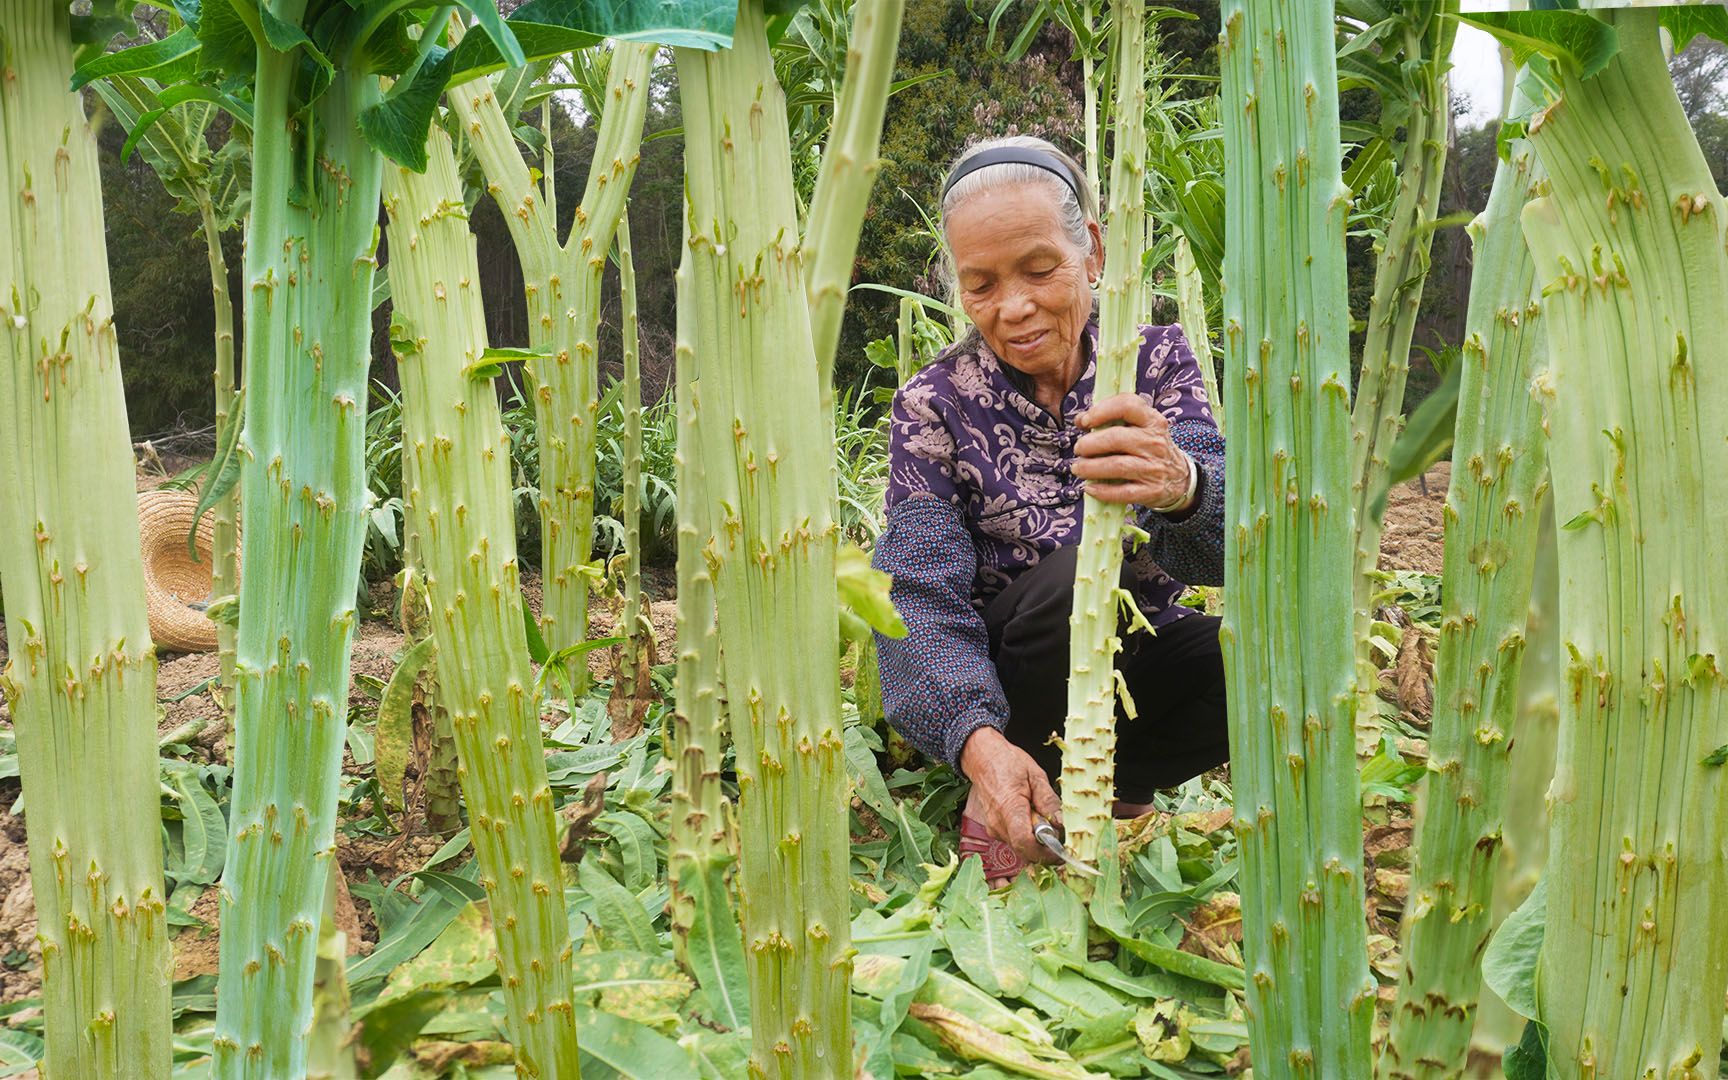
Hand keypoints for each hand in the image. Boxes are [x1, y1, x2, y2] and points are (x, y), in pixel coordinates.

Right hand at [959, 727, 1061, 864]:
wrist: (982, 758)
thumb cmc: (1008, 763)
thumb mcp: (1036, 775)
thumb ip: (1048, 801)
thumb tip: (1061, 823)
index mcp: (1009, 808)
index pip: (1025, 843)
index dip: (1045, 852)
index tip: (1061, 850)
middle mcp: (997, 824)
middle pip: (1025, 850)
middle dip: (1044, 848)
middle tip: (1058, 833)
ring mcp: (993, 828)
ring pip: (1020, 848)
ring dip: (1036, 841)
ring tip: (1042, 818)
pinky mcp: (993, 830)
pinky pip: (1014, 840)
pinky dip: (1027, 836)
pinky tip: (1031, 818)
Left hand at [1073, 393, 1192, 511]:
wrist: (1179, 478)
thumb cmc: (1149, 449)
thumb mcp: (1140, 429)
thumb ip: (1112, 421)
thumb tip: (1080, 420)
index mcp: (1152, 421)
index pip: (1127, 405)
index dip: (1101, 411)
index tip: (1084, 421)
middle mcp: (1155, 442)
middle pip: (1116, 438)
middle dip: (1089, 444)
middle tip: (1079, 449)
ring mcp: (1154, 468)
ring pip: (1117, 466)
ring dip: (1090, 468)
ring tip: (1078, 468)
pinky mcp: (1151, 491)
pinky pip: (1123, 492)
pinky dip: (1102, 491)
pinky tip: (1090, 488)